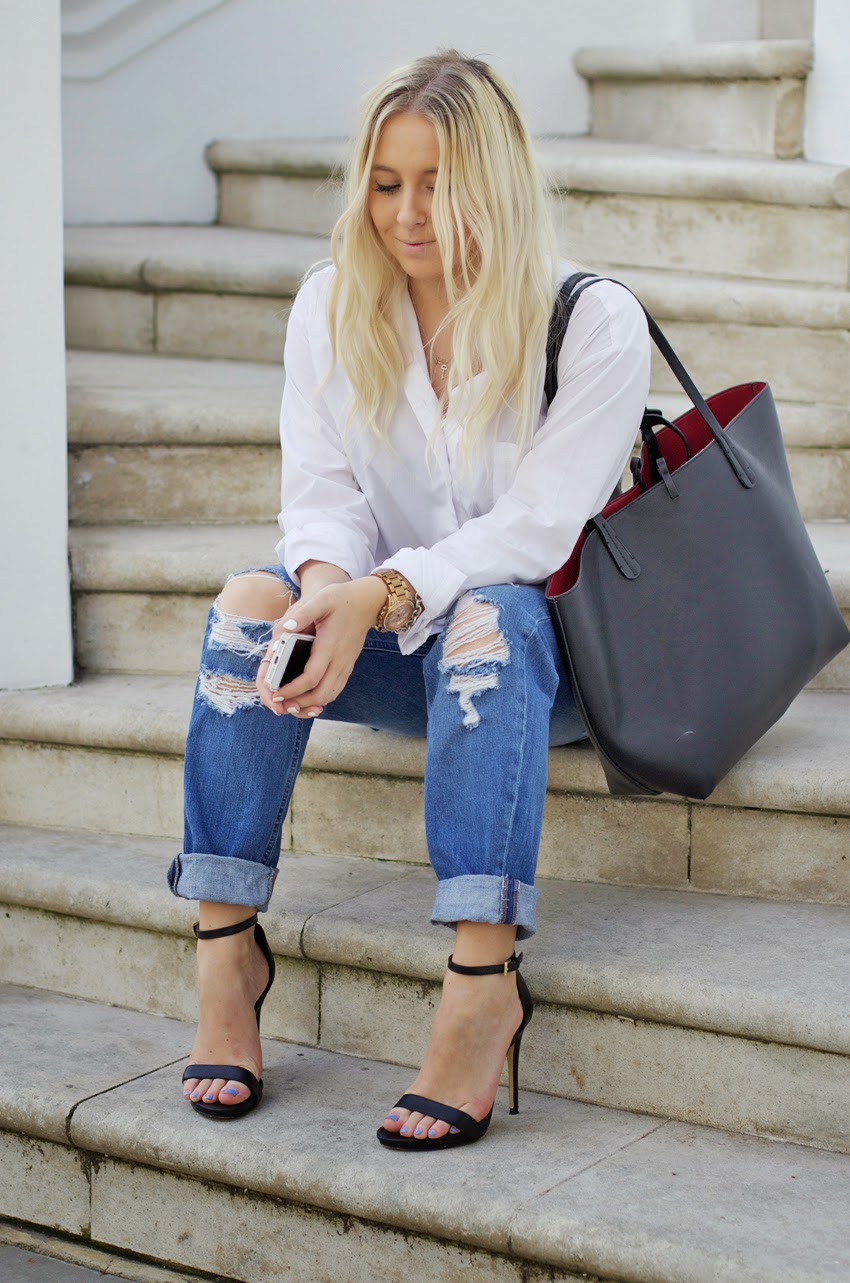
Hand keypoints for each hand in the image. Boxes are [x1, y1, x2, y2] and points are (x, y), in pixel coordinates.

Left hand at [256, 576, 387, 717]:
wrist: (367, 602)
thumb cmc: (341, 599)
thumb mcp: (321, 599)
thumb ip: (301, 613)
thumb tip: (285, 630)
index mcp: (330, 646)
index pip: (311, 678)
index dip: (293, 690)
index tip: (276, 693)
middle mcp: (340, 661)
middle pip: (321, 695)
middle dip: (299, 703)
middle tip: (279, 703)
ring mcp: (346, 666)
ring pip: (329, 696)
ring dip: (309, 704)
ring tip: (289, 704)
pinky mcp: (347, 667)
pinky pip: (334, 690)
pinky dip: (319, 699)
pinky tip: (305, 698)